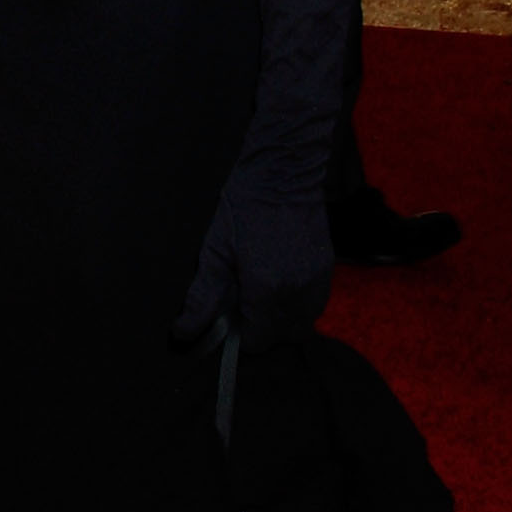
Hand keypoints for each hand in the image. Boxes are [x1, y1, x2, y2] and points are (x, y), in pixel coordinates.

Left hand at [174, 176, 332, 351]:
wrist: (284, 170)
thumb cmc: (243, 204)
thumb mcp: (215, 249)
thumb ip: (203, 295)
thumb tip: (184, 330)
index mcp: (267, 290)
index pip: (257, 341)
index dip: (239, 334)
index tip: (229, 316)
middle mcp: (298, 293)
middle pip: (280, 337)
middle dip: (260, 328)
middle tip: (242, 301)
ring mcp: (317, 282)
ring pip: (301, 325)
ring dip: (280, 319)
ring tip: (261, 291)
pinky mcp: (327, 270)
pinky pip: (314, 306)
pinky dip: (296, 304)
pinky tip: (279, 280)